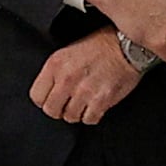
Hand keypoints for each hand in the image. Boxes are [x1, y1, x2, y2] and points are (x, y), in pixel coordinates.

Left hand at [30, 34, 147, 124]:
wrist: (129, 46)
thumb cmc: (102, 45)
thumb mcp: (69, 50)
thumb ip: (56, 72)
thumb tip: (50, 91)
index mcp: (56, 64)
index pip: (36, 96)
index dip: (45, 100)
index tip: (53, 99)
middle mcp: (67, 78)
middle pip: (51, 110)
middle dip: (59, 110)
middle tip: (69, 104)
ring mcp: (84, 90)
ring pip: (70, 117)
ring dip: (78, 113)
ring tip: (85, 103)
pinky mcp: (102, 99)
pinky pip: (90, 119)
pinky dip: (93, 116)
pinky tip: (97, 105)